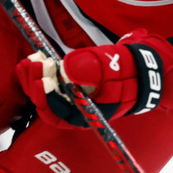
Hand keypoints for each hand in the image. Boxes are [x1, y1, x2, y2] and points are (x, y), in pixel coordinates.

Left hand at [15, 29, 172, 127]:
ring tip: (28, 61)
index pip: (58, 113)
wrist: (143, 68)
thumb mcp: (116, 67)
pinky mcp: (71, 86)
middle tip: (29, 64)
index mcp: (87, 114)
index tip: (42, 78)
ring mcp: (73, 98)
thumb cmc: (131, 70)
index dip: (46, 97)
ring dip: (34, 78)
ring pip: (46, 94)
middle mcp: (76, 110)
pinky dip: (42, 72)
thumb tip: (67, 68)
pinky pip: (51, 83)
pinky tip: (37, 58)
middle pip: (46, 104)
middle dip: (34, 85)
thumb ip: (93, 68)